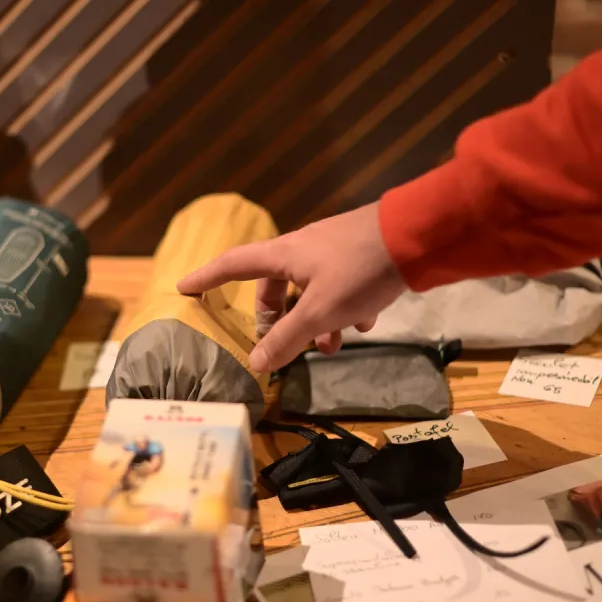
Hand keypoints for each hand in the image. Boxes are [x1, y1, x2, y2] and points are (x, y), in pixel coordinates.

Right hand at [176, 202, 406, 372]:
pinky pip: (341, 284)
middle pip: (274, 283)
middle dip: (277, 316)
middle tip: (283, 344)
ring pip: (310, 288)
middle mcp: (303, 247)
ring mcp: (333, 249)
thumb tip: (255, 364)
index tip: (183, 288)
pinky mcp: (360, 254)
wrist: (418, 237)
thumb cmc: (360, 271)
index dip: (206, 278)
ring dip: (316, 319)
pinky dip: (345, 307)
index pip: (233, 265)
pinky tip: (366, 324)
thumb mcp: (321, 312)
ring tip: (334, 345)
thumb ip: (287, 339)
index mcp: (284, 254)